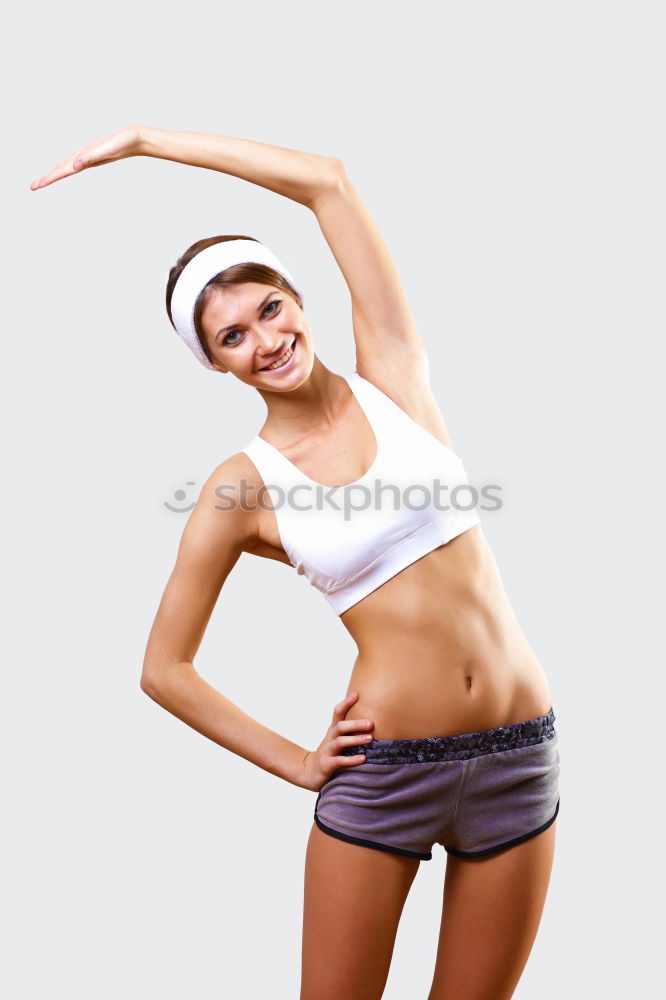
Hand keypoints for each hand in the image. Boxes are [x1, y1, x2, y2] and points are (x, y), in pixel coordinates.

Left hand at [29, 123, 145, 190]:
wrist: (139, 139)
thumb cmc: (124, 143)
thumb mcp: (106, 149)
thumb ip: (90, 158)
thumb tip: (74, 167)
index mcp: (85, 162)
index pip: (62, 172)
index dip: (47, 179)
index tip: (34, 187)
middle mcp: (85, 161)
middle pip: (62, 171)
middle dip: (47, 178)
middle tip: (33, 186)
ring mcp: (89, 156)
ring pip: (68, 166)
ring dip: (56, 172)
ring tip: (45, 178)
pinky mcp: (94, 151)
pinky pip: (76, 158)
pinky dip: (68, 163)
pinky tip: (69, 164)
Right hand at [300, 692, 374, 791]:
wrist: (310, 771)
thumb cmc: (330, 752)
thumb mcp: (336, 737)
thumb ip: (349, 728)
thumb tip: (372, 717)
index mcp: (333, 730)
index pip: (337, 712)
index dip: (346, 703)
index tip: (357, 694)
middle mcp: (330, 738)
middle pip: (340, 726)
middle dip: (355, 724)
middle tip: (371, 723)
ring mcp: (328, 751)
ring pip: (340, 742)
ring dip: (355, 740)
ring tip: (370, 738)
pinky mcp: (327, 764)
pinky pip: (339, 761)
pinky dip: (351, 759)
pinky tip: (363, 758)